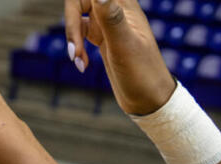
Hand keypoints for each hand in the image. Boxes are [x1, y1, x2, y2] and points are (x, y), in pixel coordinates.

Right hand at [70, 0, 176, 115]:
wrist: (149, 98)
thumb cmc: (142, 73)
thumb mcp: (125, 45)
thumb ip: (112, 18)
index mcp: (123, 5)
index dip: (75, 6)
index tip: (77, 27)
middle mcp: (115, 10)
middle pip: (79, 2)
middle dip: (71, 26)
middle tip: (75, 52)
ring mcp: (109, 24)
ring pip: (78, 18)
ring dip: (72, 39)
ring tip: (78, 61)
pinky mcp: (103, 37)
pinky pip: (81, 33)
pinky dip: (76, 48)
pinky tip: (82, 65)